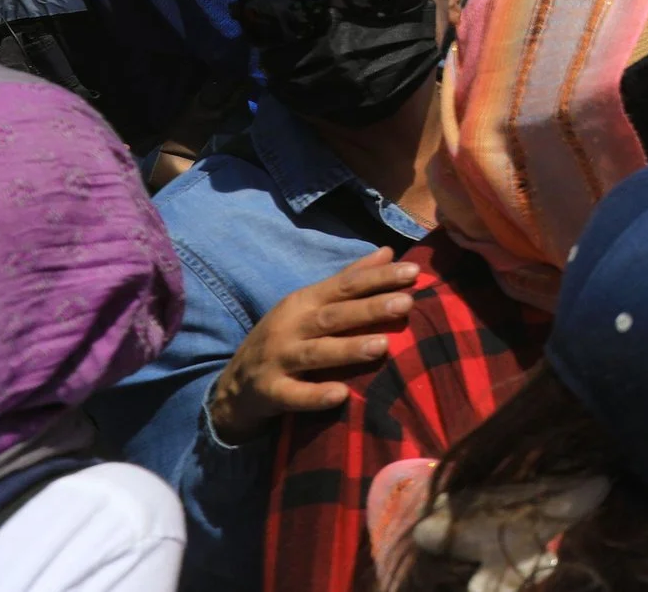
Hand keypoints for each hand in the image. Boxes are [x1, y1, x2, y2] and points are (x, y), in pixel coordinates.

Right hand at [205, 248, 419, 444]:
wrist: (233, 386)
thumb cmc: (285, 338)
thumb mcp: (310, 305)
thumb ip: (348, 280)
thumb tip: (387, 251)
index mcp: (303, 302)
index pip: (345, 285)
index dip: (378, 277)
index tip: (414, 271)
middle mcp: (289, 326)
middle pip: (333, 316)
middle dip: (369, 309)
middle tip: (406, 303)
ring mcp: (277, 359)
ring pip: (315, 353)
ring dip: (348, 349)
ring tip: (382, 346)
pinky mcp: (269, 392)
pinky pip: (293, 395)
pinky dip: (315, 396)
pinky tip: (340, 394)